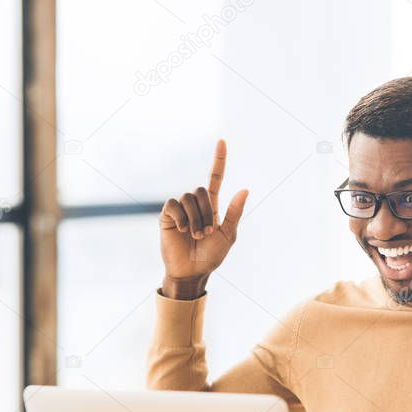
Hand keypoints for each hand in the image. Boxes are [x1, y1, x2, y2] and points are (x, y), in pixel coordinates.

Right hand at [160, 139, 248, 299]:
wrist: (193, 271)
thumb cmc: (211, 256)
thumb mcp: (228, 235)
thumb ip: (235, 213)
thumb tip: (245, 189)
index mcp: (212, 206)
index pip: (215, 178)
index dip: (219, 160)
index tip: (222, 141)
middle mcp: (195, 204)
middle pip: (201, 190)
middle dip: (207, 212)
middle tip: (206, 233)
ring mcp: (180, 209)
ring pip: (189, 198)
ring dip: (196, 219)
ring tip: (195, 235)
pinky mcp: (167, 215)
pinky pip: (174, 204)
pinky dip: (181, 217)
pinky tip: (182, 230)